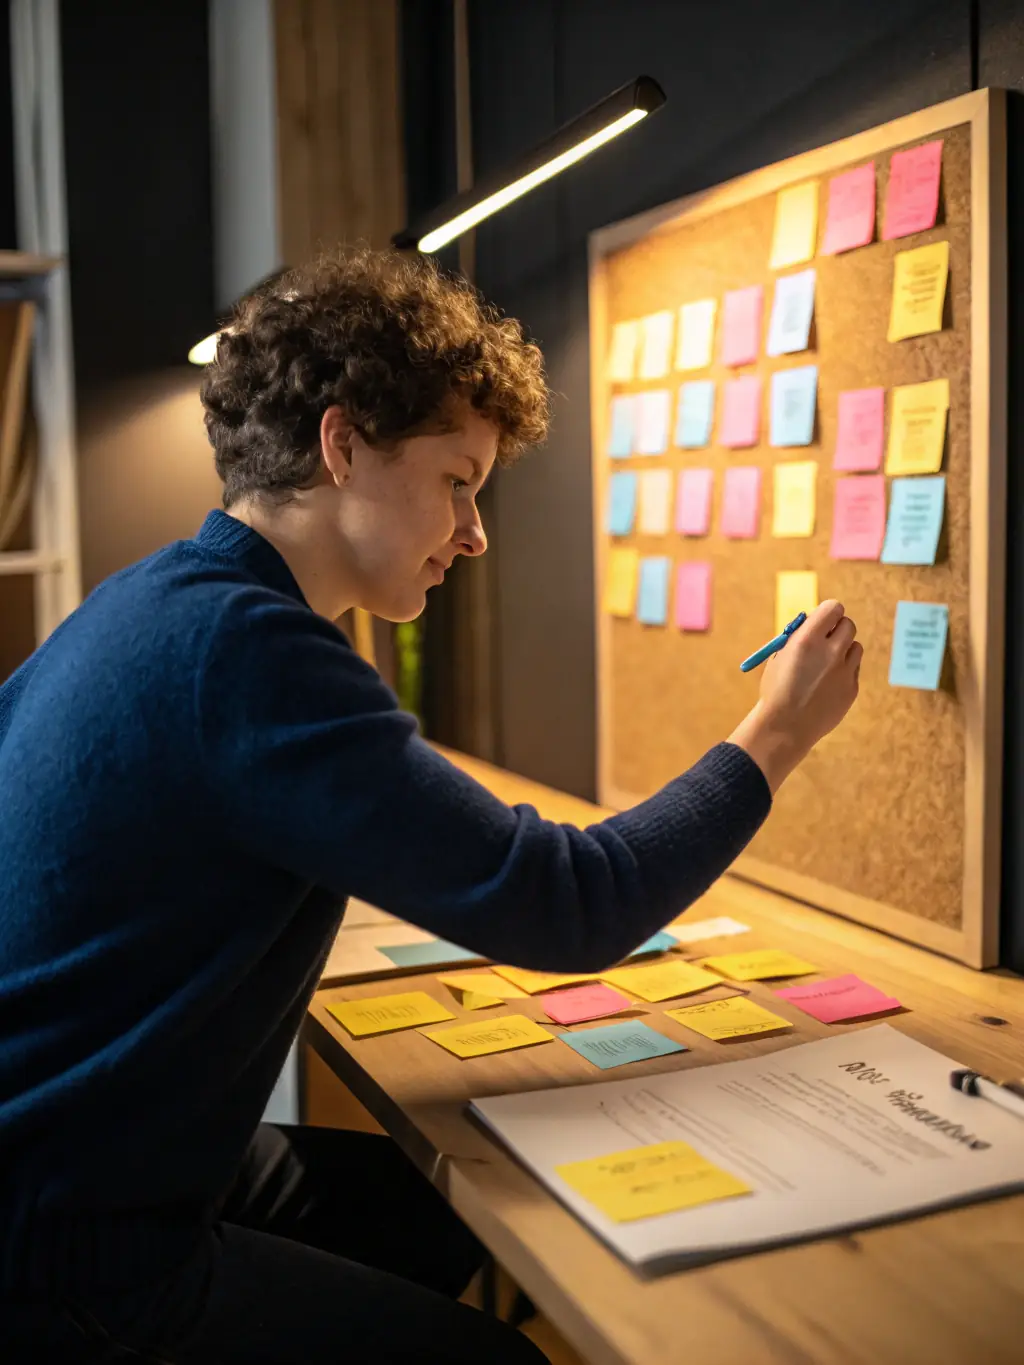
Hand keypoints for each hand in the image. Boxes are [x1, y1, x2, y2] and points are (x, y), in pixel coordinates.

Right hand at [729, 600, 861, 793]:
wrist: (784, 727)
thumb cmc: (776, 689)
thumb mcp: (779, 656)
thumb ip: (799, 637)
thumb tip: (815, 624)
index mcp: (808, 640)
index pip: (833, 608)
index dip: (828, 613)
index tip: (823, 620)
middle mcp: (830, 652)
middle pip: (848, 625)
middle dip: (837, 629)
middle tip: (827, 639)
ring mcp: (844, 671)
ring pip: (855, 646)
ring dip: (843, 650)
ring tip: (825, 665)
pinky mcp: (852, 688)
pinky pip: (853, 670)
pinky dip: (843, 672)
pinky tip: (826, 685)